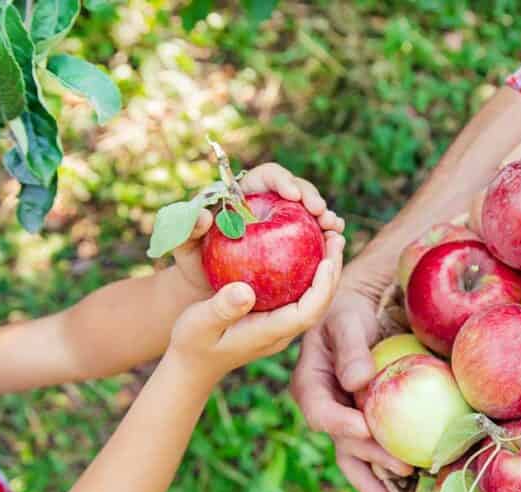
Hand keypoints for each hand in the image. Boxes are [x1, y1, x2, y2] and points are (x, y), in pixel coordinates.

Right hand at [170, 231, 344, 382]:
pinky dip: (308, 272)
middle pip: (319, 303)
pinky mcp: (274, 319)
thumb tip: (246, 290)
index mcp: (269, 333)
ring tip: (330, 238)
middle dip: (332, 271)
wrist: (192, 365)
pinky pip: (300, 295)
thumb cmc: (191, 343)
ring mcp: (280, 326)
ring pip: (313, 299)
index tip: (328, 258)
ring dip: (325, 270)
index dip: (323, 286)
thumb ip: (222, 309)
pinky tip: (306, 247)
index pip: (308, 312)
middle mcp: (281, 331)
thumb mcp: (199, 323)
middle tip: (336, 236)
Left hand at [172, 162, 344, 295]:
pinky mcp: (295, 244)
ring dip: (325, 217)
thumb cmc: (195, 262)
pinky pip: (314, 238)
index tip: (291, 195)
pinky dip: (326, 239)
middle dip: (311, 197)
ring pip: (310, 212)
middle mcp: (269, 202)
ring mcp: (285, 223)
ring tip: (333, 228)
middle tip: (319, 212)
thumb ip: (188, 229)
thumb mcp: (185, 245)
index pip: (268, 176)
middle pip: (296, 189)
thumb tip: (203, 215)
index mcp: (245, 192)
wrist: (209, 286)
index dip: (282, 180)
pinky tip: (335, 246)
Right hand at [291, 256, 413, 491]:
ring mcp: (347, 422)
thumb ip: (350, 348)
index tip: (365, 429)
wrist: (362, 313)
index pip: (320, 411)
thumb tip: (357, 381)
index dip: (340, 423)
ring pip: (357, 458)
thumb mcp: (346, 321)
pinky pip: (376, 452)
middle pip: (344, 442)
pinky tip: (410, 490)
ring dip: (375, 481)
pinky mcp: (368, 426)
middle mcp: (327, 410)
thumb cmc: (350, 311)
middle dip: (370, 458)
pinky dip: (390, 473)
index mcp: (310, 386)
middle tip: (401, 466)